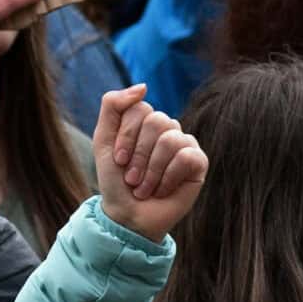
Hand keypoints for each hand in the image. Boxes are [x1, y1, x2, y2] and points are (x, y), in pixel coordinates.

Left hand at [93, 84, 205, 241]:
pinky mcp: (199, 162)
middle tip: (132, 178)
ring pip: (170, 140)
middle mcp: (167, 128)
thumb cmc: (116, 180)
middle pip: (157, 122)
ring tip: (144, 187)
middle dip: (138, 155)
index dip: (126, 136)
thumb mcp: (104, 140)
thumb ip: (113, 106)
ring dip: (151, 171)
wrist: (128, 215)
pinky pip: (186, 157)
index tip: (119, 160)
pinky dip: (168, 177)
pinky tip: (163, 189)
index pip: (140, 108)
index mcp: (145, 121)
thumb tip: (144, 86)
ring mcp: (185, 143)